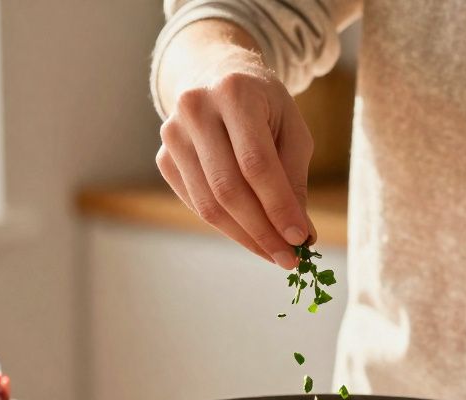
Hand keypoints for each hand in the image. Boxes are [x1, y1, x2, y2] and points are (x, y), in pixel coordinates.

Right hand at [155, 25, 314, 268]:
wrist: (215, 75)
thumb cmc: (263, 105)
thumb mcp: (291, 128)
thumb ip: (294, 178)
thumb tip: (300, 236)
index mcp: (234, 92)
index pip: (256, 164)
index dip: (278, 206)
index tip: (301, 239)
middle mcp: (195, 109)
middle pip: (228, 188)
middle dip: (262, 230)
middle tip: (288, 258)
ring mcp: (172, 134)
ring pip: (209, 204)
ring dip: (244, 236)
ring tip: (273, 252)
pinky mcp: (164, 158)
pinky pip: (197, 204)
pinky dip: (226, 226)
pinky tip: (250, 233)